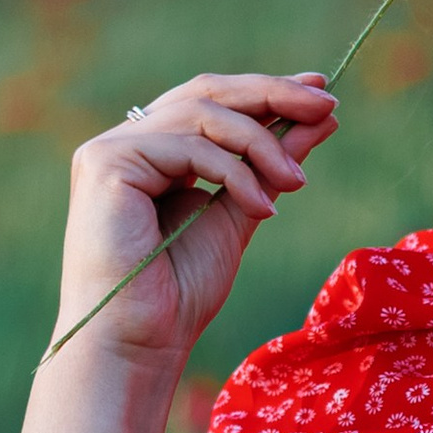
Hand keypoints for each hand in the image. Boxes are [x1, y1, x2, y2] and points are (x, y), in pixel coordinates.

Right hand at [54, 71, 338, 374]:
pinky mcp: (107, 163)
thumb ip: (274, 165)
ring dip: (261, 143)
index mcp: (154, 152)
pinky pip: (188, 145)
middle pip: (205, 93)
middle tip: (326, 104)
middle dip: (271, 93)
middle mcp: (127, 142)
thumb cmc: (182, 292)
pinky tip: (263, 207)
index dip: (266, 91)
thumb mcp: (244, 212)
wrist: (139, 341)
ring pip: (202, 113)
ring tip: (297, 182)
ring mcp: (112, 149)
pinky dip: (234, 172)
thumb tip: (321, 119)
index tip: (321, 94)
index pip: (212, 103)